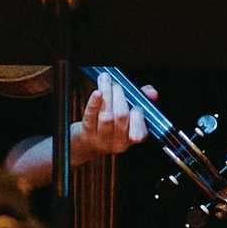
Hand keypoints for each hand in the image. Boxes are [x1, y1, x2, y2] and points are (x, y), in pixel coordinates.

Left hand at [6, 72, 151, 183]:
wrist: (75, 148)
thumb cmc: (101, 129)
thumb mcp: (121, 119)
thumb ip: (138, 104)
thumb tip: (151, 92)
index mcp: (128, 141)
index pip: (140, 133)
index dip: (140, 118)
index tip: (138, 103)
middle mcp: (115, 144)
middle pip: (123, 118)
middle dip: (120, 97)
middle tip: (114, 81)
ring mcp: (99, 141)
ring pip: (108, 116)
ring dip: (109, 94)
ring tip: (105, 79)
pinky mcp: (83, 133)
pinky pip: (90, 116)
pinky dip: (95, 103)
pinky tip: (97, 90)